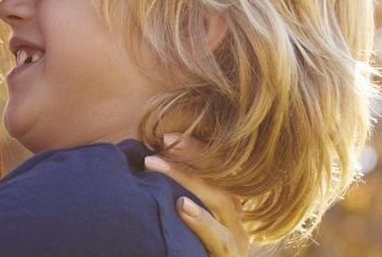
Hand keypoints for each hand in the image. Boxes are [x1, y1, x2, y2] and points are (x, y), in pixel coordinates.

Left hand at [145, 134, 250, 256]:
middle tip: (160, 142)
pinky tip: (182, 206)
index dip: (194, 150)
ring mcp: (237, 240)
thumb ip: (175, 202)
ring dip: (187, 179)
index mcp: (225, 209)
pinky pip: (219, 238)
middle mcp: (236, 221)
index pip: (215, 170)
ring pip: (219, 202)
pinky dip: (201, 221)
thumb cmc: (189, 252)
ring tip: (156, 164)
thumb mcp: (182, 228)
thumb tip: (144, 171)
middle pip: (219, 178)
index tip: (165, 136)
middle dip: (191, 157)